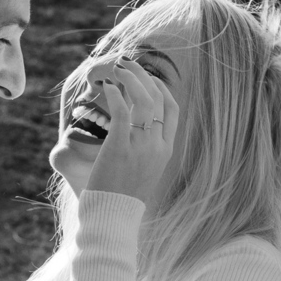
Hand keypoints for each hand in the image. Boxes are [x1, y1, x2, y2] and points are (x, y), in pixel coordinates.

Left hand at [84, 59, 179, 204]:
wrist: (113, 216)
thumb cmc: (123, 195)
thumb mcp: (145, 170)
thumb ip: (145, 149)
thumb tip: (134, 129)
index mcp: (166, 150)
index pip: (172, 109)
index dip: (161, 88)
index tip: (148, 78)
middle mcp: (157, 145)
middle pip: (158, 99)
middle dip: (143, 76)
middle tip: (127, 64)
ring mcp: (140, 146)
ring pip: (143, 100)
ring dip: (130, 79)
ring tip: (117, 69)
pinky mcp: (120, 147)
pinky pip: (121, 112)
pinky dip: (115, 95)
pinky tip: (108, 87)